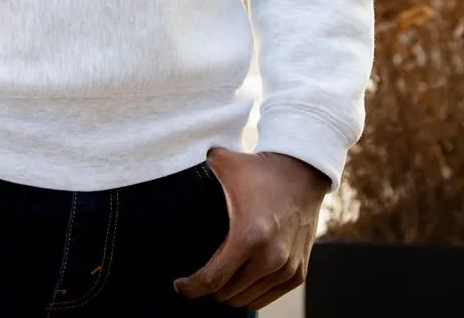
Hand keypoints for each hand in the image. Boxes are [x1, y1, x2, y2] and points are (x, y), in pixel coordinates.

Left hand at [174, 149, 329, 308]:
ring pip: (245, 301)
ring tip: (218, 276)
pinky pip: (265, 298)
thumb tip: (161, 163)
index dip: (190, 287)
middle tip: (199, 274)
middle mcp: (271, 257)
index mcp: (249, 235)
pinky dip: (249, 293)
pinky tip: (238, 277)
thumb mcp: (224, 164)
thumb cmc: (258, 169)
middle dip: (208, 288)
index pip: (212, 281)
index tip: (179, 284)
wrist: (302, 171)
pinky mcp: (297, 274)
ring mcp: (287, 268)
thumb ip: (193, 167)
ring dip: (229, 292)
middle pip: (227, 295)